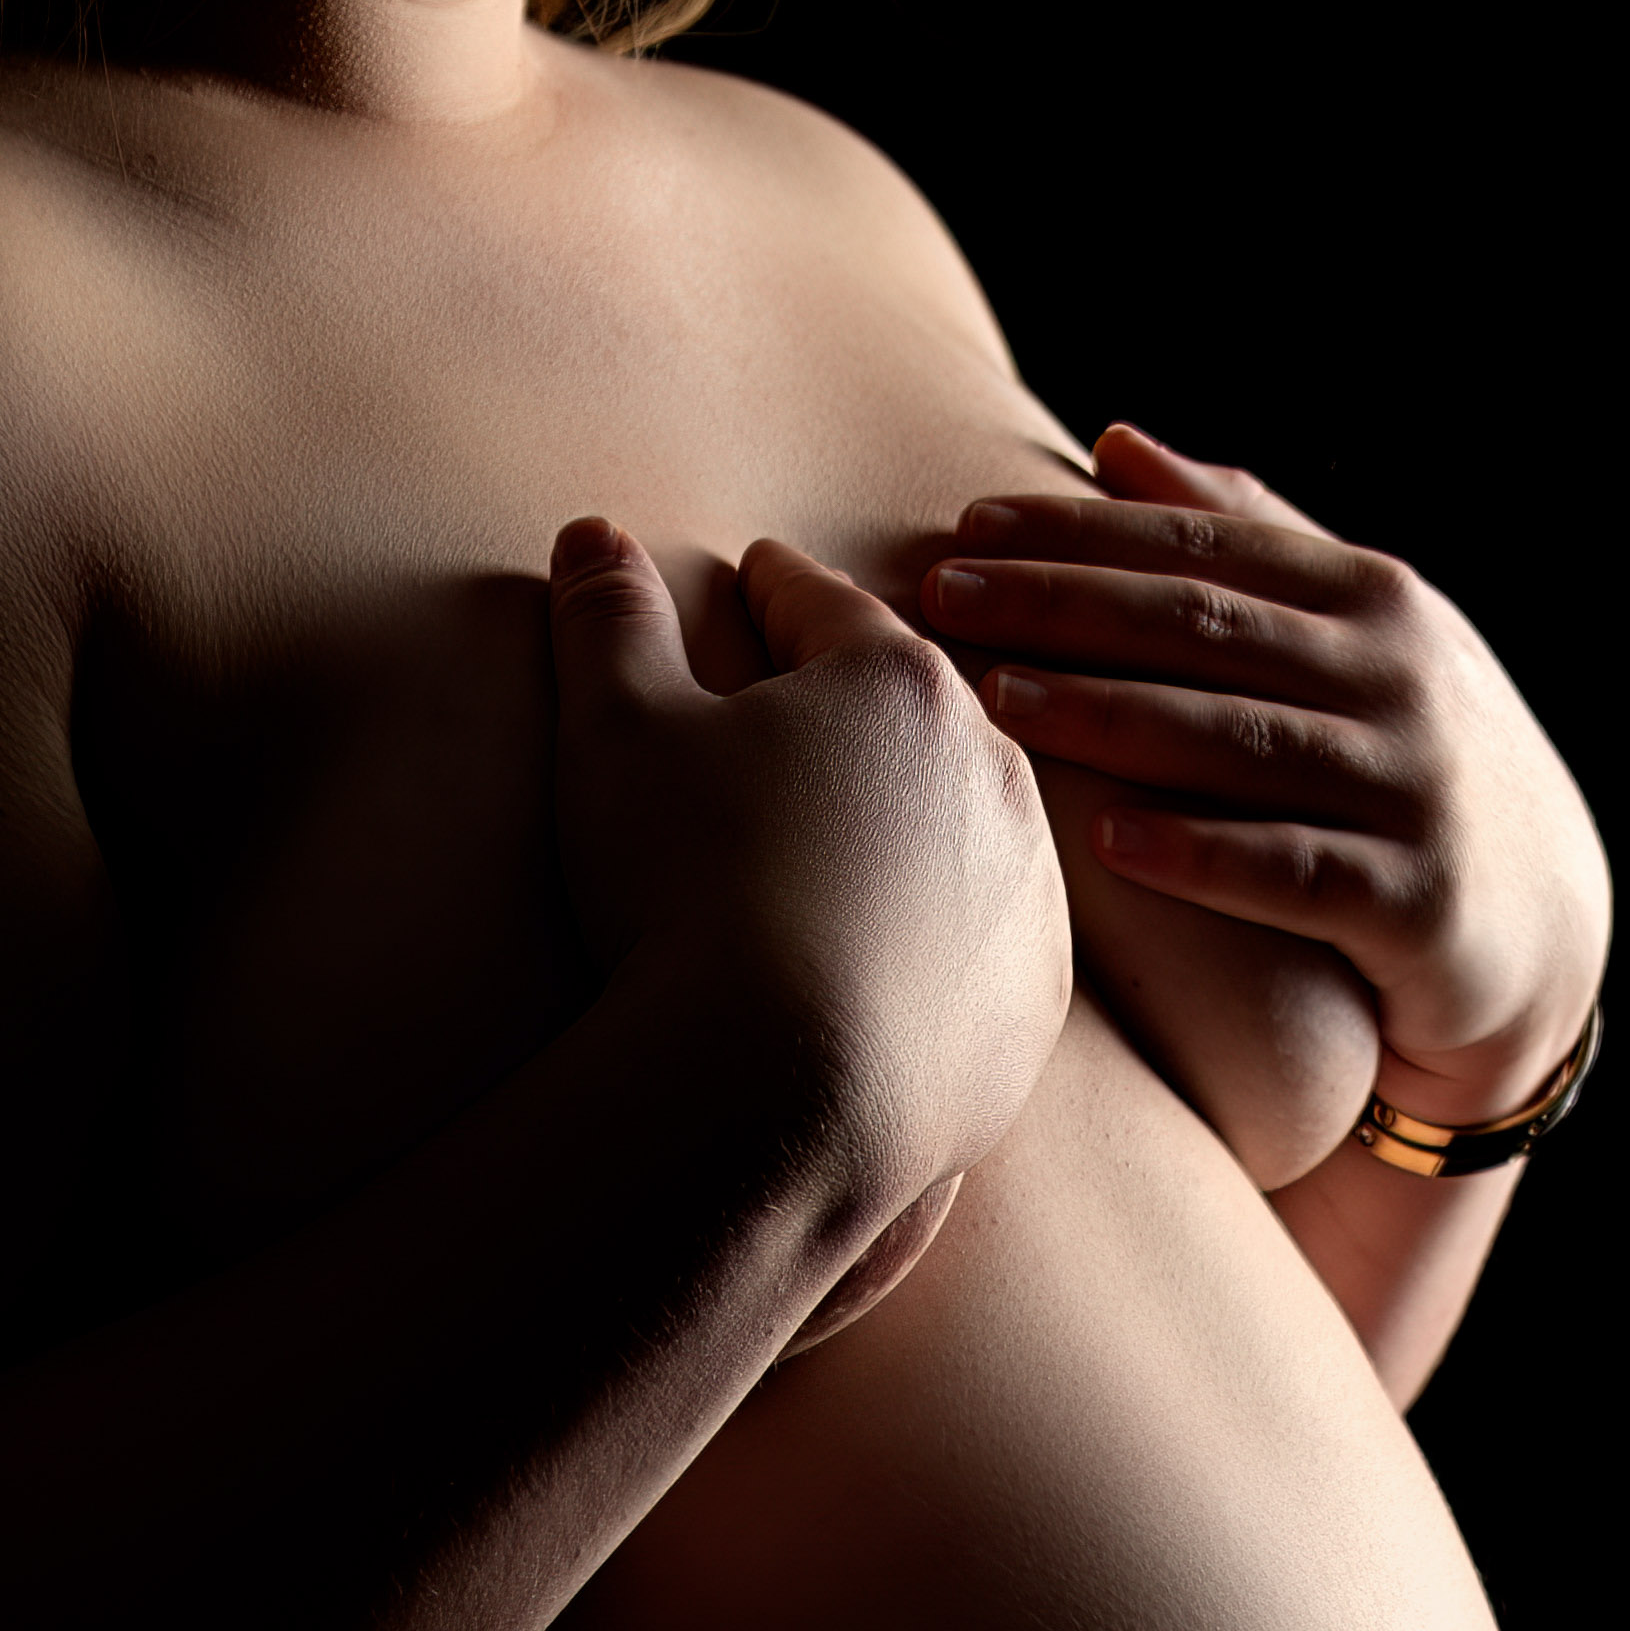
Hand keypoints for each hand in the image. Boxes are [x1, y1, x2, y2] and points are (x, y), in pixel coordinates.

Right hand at [545, 520, 1069, 1209]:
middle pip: (914, 705)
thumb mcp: (617, 733)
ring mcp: (1029, 888)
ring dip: (919, 806)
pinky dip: (948, 923)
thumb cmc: (689, 890)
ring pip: (967, 819)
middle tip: (812, 686)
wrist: (783, 1092)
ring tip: (862, 817)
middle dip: (861, 689)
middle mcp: (991, 770)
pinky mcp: (1037, 995)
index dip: (774, 586)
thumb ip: (608, 623)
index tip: (756, 577)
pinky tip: (904, 939)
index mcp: (895, 682)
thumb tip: (592, 538)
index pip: (822, 606)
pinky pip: (988, 935)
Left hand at [920, 425, 1609, 1171]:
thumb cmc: (1410, 763)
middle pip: (1209, 629)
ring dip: (1112, 716)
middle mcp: (1400, 679)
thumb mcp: (1357, 638)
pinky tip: (1109, 841)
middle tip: (945, 597)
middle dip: (1068, 607)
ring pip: (1241, 741)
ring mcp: (1414, 789)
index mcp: (1376, 599)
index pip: (1210, 548)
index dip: (1084, 533)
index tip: (967, 524)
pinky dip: (1203, 854)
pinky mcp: (1419, 904)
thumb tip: (1114, 443)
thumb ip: (1249, 539)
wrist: (1541, 926)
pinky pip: (1294, 874)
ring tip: (999, 703)